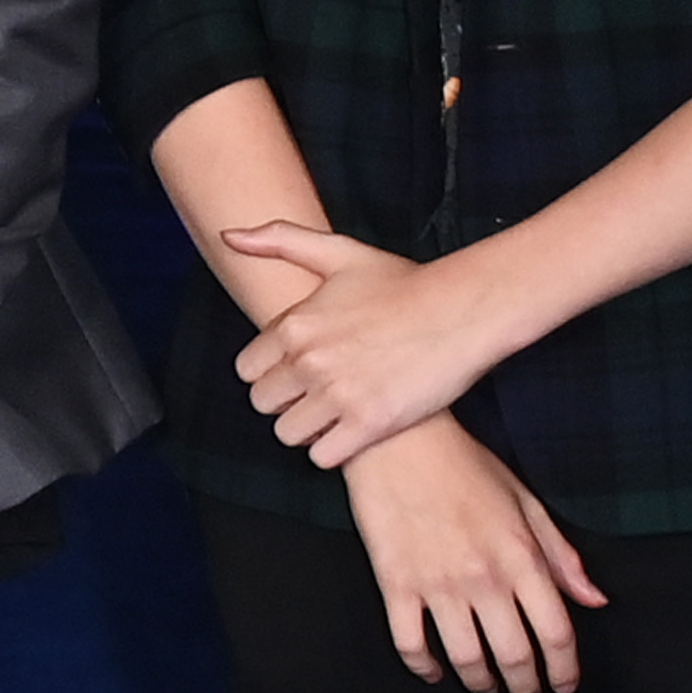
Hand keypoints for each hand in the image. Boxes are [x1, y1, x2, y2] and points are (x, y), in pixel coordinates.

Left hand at [229, 222, 525, 467]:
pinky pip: (323, 457)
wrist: (463, 312)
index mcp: (294, 326)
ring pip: (288, 433)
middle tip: (316, 393)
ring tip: (333, 413)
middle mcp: (309, 362)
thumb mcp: (339, 252)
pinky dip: (334, 450)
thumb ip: (279, 241)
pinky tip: (351, 432)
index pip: (247, 369)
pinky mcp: (370, 424)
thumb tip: (228, 236)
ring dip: (307, 428)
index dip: (271, 371)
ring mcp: (338, 395)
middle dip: (285, 400)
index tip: (296, 369)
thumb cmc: (403, 283)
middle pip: (264, 403)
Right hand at [342, 420, 604, 692]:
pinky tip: (433, 672)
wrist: (398, 439)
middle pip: (514, 655)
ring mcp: (437, 583)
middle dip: (525, 685)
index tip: (563, 685)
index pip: (556, 633)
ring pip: (466, 658)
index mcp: (521, 557)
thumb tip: (593, 599)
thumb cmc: (464, 465)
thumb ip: (561, 556)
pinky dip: (423, 667)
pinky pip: (409, 642)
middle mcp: (483, 577)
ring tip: (485, 688)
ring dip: (480, 684)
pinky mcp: (396, 583)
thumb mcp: (525, 502)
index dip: (564, 670)